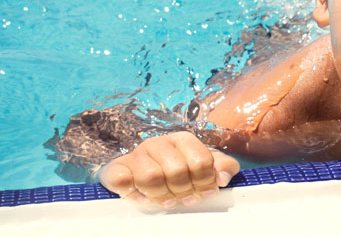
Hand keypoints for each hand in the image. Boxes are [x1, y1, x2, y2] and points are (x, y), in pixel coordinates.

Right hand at [99, 131, 239, 207]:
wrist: (139, 172)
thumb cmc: (178, 169)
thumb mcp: (204, 165)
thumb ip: (223, 166)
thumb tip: (224, 177)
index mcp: (182, 140)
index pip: (200, 160)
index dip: (205, 181)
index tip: (206, 192)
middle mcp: (158, 143)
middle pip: (177, 170)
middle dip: (184, 191)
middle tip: (186, 199)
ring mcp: (136, 154)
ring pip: (151, 176)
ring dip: (162, 195)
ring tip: (167, 201)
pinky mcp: (116, 167)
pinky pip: (121, 179)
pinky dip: (133, 193)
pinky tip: (143, 198)